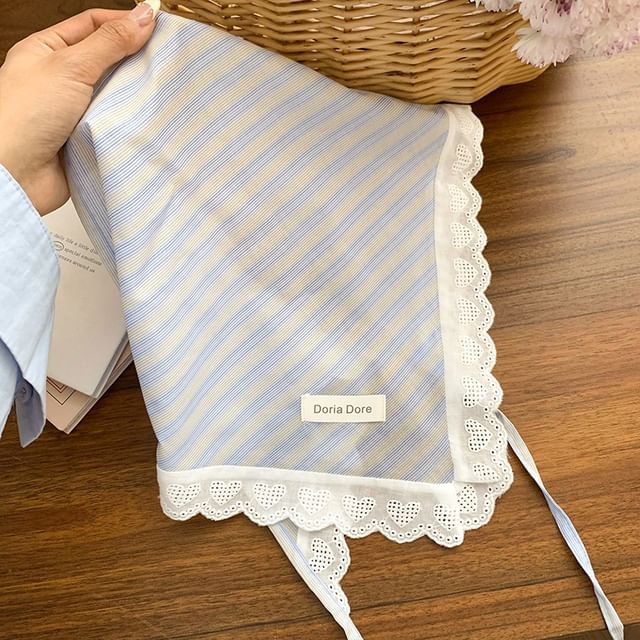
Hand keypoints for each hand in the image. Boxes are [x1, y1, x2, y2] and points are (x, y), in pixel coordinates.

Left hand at [0, 2, 158, 213]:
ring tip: (162, 90)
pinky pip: (116, 125)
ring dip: (134, 94)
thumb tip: (142, 16)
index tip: (158, 27)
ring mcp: (75, 110)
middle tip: (165, 60)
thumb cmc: (25, 115)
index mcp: (47, 50)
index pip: (93, 25)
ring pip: (114, 95)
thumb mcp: (70, 66)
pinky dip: (130, 123)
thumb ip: (109, 43)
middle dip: (134, 60)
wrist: (17, 174)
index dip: (124, 23)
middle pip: (107, 60)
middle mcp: (61, 78)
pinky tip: (149, 119)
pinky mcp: (87, 139)